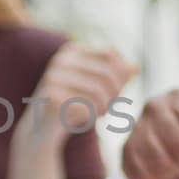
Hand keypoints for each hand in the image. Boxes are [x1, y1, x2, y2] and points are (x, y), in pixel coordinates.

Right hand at [23, 43, 137, 140]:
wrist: (44, 127)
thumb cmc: (74, 103)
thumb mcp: (97, 86)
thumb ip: (116, 74)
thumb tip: (135, 67)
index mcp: (71, 50)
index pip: (110, 55)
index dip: (120, 74)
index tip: (117, 90)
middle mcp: (60, 60)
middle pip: (106, 74)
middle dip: (114, 94)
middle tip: (110, 107)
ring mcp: (53, 77)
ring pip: (98, 92)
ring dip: (105, 107)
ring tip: (100, 112)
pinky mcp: (51, 97)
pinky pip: (86, 106)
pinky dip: (92, 115)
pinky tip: (86, 119)